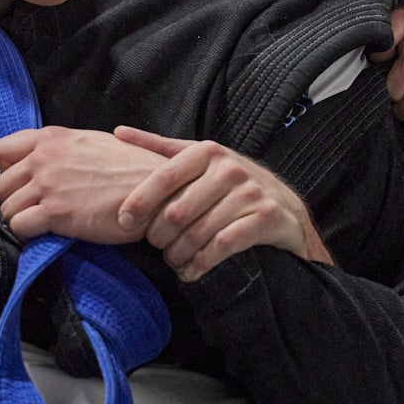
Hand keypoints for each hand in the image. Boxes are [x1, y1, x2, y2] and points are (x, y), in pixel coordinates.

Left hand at [0, 126, 164, 243]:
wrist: (156, 190)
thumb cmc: (131, 168)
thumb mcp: (93, 142)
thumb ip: (64, 148)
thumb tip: (47, 158)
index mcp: (51, 137)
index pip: (1, 150)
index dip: (8, 170)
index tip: (23, 184)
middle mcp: (44, 158)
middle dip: (13, 200)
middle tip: (33, 210)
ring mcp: (48, 185)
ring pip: (6, 208)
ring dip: (19, 220)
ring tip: (41, 224)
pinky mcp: (55, 213)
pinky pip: (19, 226)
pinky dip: (27, 234)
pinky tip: (46, 234)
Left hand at [113, 127, 332, 280]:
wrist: (285, 208)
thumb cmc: (230, 185)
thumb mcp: (199, 161)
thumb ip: (160, 148)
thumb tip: (118, 132)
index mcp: (208, 152)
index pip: (163, 177)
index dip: (139, 203)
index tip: (124, 223)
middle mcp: (230, 169)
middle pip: (176, 211)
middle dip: (159, 237)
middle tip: (157, 247)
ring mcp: (250, 193)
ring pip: (197, 233)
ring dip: (178, 255)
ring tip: (173, 261)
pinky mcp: (266, 217)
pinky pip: (222, 246)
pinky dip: (200, 264)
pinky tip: (192, 271)